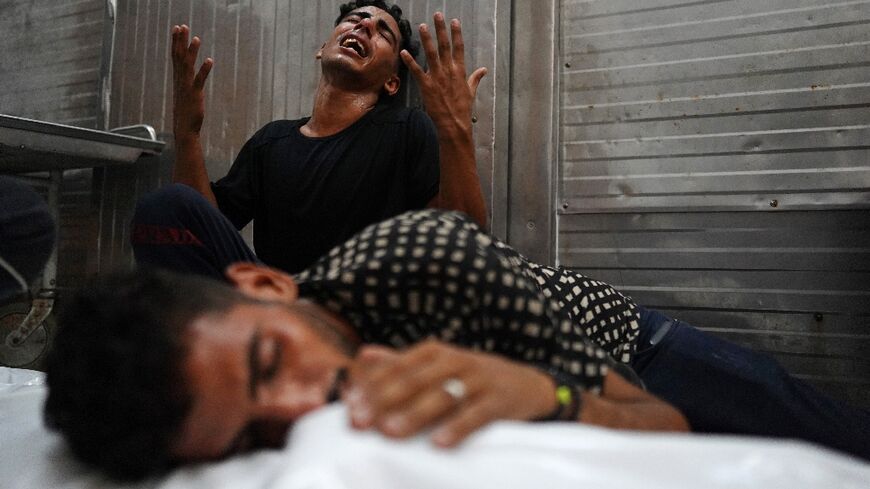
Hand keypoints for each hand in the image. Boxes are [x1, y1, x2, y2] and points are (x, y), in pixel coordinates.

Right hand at [171, 24, 212, 137]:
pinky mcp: (195, 95)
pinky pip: (199, 80)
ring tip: (196, 38)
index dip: (176, 42)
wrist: (184, 129)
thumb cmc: (185, 112)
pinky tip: (210, 60)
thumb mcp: (184, 93)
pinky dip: (204, 70)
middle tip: (182, 26)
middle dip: (180, 41)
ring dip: (192, 52)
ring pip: (188, 66)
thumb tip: (186, 73)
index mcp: (178, 79)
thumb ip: (185, 81)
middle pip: (179, 57)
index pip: (175, 56)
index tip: (177, 28)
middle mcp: (180, 81)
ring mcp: (187, 87)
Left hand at [343, 340, 556, 446]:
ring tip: (391, 432)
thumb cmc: (472, 379)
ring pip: (442, 396)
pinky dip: (457, 428)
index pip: (397, 368)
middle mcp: (455, 361)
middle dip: (384, 401)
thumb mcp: (439, 366)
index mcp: (435, 353)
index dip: (372, 387)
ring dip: (414, 414)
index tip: (350, 408)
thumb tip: (363, 355)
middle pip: (414, 381)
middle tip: (361, 422)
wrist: (528, 385)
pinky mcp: (499, 400)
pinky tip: (439, 443)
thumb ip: (401, 362)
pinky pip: (476, 415)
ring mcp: (479, 379)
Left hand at [400, 13, 486, 134]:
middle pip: (445, 46)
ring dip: (426, 39)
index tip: (454, 21)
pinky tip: (404, 52)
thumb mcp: (471, 91)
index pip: (459, 48)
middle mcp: (449, 71)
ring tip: (422, 26)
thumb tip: (484, 70)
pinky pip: (417, 71)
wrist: (454, 124)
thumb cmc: (462, 109)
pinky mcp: (426, 86)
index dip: (456, 34)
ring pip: (431, 54)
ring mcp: (437, 78)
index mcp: (460, 71)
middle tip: (437, 15)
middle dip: (441, 29)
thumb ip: (475, 78)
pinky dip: (410, 61)